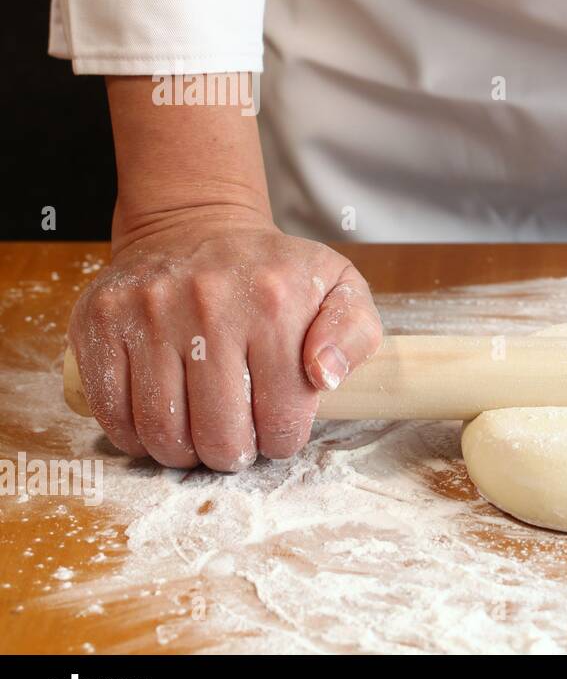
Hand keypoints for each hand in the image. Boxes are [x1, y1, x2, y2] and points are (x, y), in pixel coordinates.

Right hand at [68, 208, 383, 470]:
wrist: (196, 225)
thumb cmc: (275, 272)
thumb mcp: (339, 287)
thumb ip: (353, 334)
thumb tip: (324, 377)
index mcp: (276, 302)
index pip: (282, 414)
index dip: (282, 440)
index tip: (278, 433)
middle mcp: (209, 304)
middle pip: (219, 433)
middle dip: (233, 454)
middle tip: (237, 445)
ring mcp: (149, 312)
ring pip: (163, 431)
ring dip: (184, 454)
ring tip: (200, 439)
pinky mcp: (101, 321)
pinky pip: (112, 411)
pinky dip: (135, 435)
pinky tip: (159, 424)